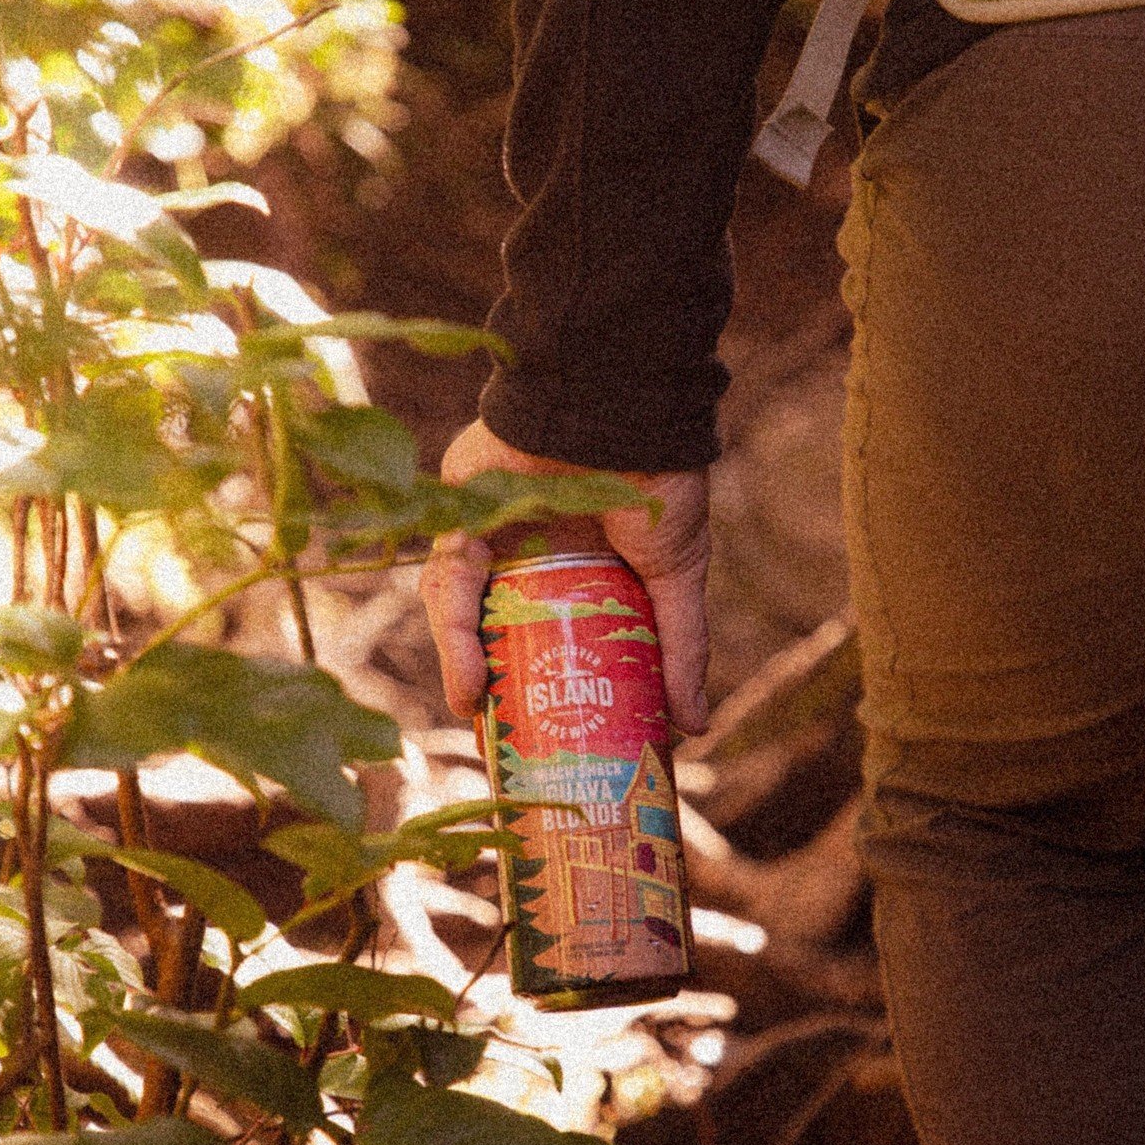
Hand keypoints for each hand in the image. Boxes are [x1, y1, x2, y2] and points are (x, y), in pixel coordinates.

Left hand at [418, 419, 711, 734]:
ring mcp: (491, 528)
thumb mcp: (676, 575)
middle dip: (495, 678)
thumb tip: (695, 726)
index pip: (549, 626)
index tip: (548, 727)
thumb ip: (679, 648)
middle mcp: (527, 545)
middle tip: (505, 732)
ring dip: (466, 663)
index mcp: (578, 559)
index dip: (545, 677)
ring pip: (464, 606)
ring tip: (481, 714)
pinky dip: (455, 632)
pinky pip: (449, 578)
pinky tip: (469, 682)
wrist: (624, 411)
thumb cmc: (658, 479)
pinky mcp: (462, 511)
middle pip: (497, 622)